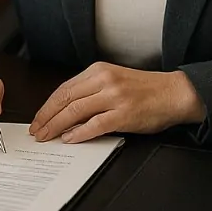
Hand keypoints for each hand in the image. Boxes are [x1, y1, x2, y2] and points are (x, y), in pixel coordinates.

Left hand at [28, 62, 204, 143]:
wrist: (174, 93)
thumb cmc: (146, 90)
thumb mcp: (114, 80)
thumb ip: (91, 90)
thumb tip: (66, 111)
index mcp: (99, 71)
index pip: (64, 89)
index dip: (47, 106)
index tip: (38, 118)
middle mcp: (104, 80)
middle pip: (65, 100)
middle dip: (46, 118)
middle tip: (36, 131)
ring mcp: (114, 97)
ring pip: (75, 112)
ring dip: (57, 127)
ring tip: (47, 137)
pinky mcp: (124, 114)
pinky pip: (95, 125)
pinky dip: (79, 133)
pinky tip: (69, 139)